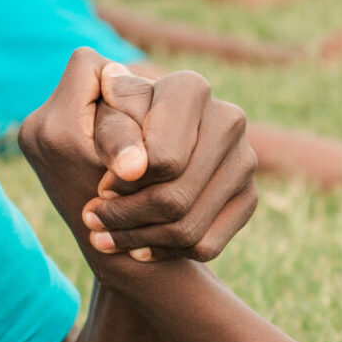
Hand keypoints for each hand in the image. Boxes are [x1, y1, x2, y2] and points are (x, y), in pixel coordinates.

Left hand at [18, 51, 256, 269]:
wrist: (133, 156)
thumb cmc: (105, 133)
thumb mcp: (92, 125)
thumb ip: (109, 133)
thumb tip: (134, 166)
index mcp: (190, 88)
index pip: (163, 160)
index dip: (125, 183)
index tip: (101, 188)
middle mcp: (229, 119)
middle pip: (176, 198)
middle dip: (127, 217)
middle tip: (94, 220)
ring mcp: (245, 158)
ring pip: (189, 227)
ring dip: (139, 239)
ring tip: (105, 237)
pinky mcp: (249, 195)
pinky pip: (206, 244)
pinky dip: (165, 252)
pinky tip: (137, 246)